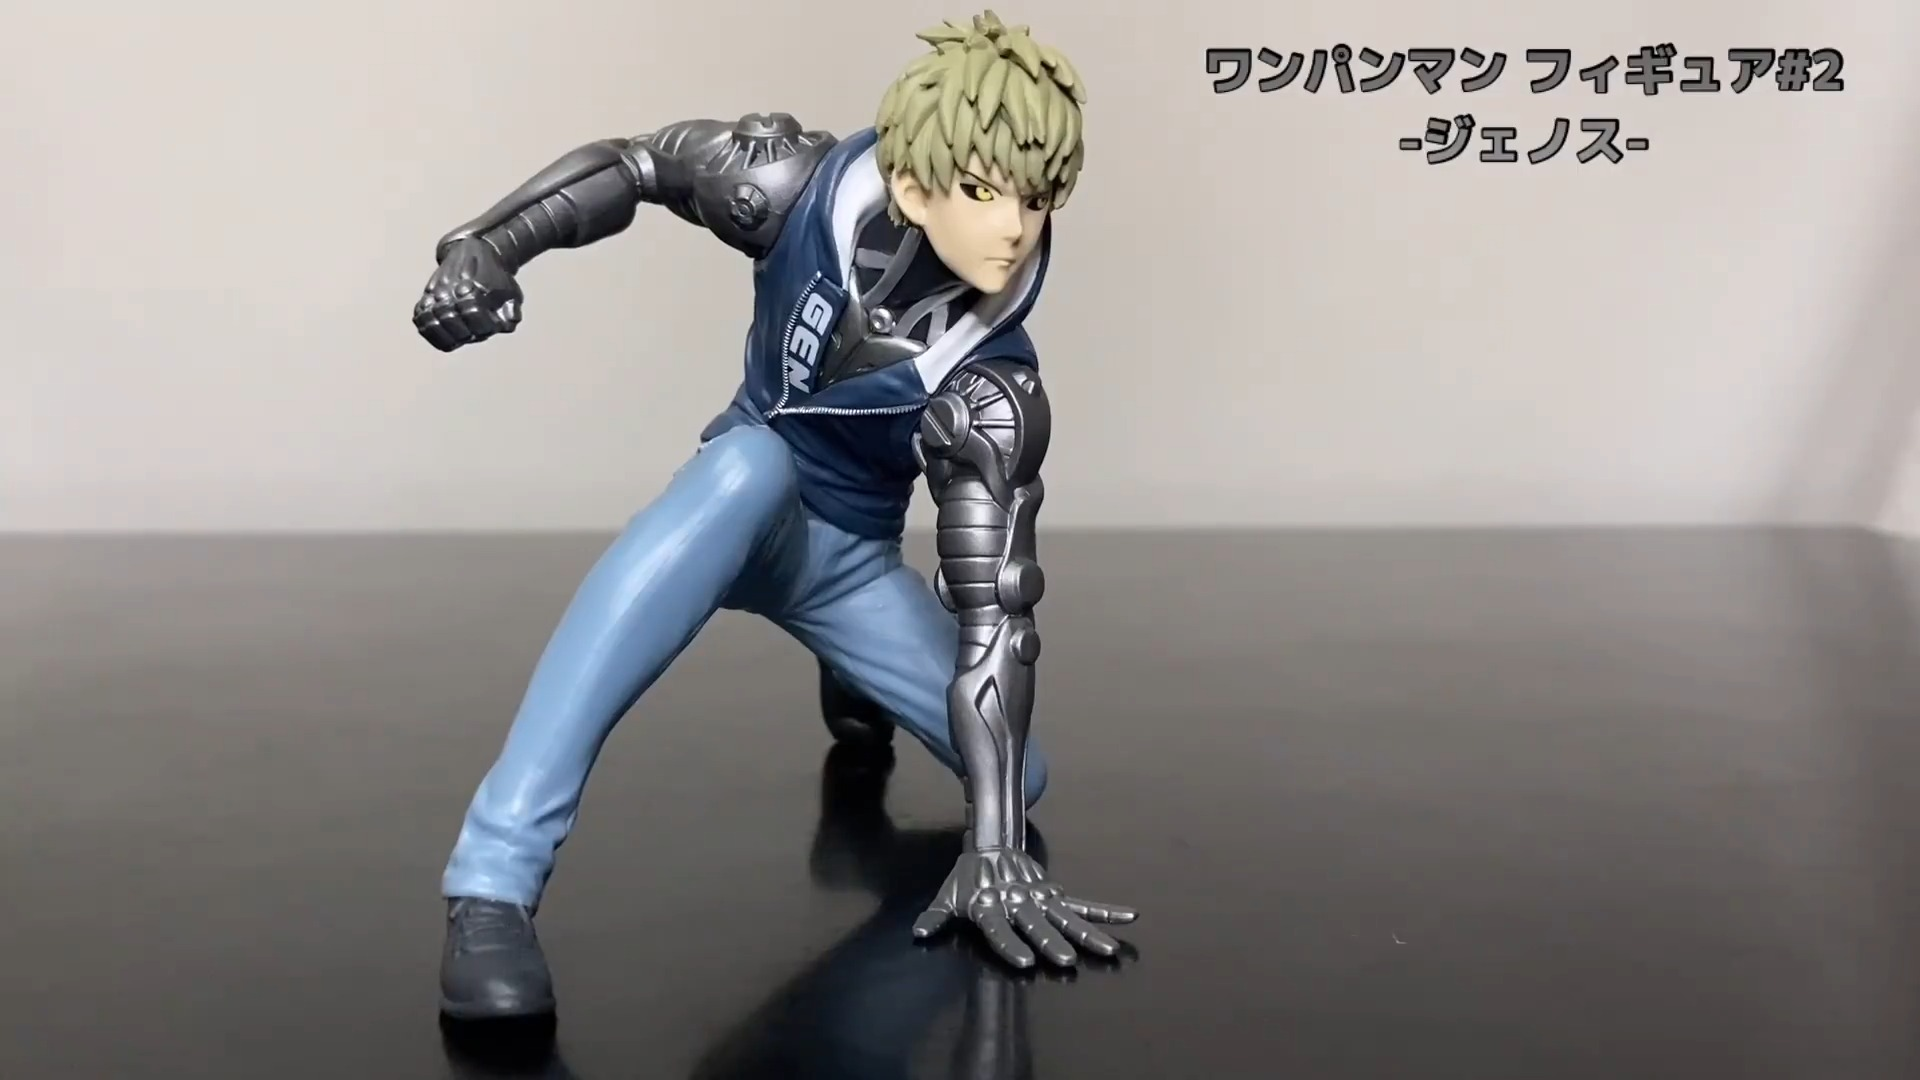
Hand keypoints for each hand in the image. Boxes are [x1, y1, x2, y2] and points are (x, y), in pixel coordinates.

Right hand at [413, 237, 523, 351]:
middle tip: (473, 333)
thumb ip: (511, 312)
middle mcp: (450, 287)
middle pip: (449, 318)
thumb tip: (505, 326)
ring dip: (447, 334)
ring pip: (431, 320)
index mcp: (473, 284)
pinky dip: (429, 330)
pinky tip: (444, 335)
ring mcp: (436, 292)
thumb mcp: (511, 293)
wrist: (474, 252)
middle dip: (464, 332)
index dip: (483, 326)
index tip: (490, 327)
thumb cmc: (495, 278)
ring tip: (459, 337)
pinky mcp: (426, 295)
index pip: (473, 312)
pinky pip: (420, 316)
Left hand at [912, 839, 1135, 968]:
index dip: (1010, 944)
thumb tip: (918, 933)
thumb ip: (935, 916)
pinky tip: (1129, 917)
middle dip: (1051, 941)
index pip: (999, 929)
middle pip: (1035, 924)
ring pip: (1065, 917)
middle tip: (1067, 960)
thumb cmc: (967, 877)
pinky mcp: (1053, 893)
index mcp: (990, 906)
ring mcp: (1039, 897)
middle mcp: (1017, 903)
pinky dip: (1105, 911)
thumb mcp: (947, 895)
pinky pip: (1081, 904)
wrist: (991, 842)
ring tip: (1110, 951)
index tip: (1025, 962)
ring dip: (1087, 933)